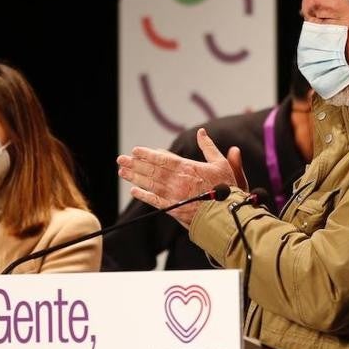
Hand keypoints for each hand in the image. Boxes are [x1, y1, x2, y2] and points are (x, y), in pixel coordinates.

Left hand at [116, 128, 237, 227]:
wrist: (227, 215)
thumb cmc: (226, 189)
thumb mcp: (222, 164)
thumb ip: (209, 147)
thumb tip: (201, 132)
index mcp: (188, 168)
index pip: (162, 158)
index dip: (147, 154)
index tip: (135, 150)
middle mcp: (177, 181)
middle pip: (151, 170)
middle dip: (134, 164)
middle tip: (121, 159)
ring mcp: (173, 195)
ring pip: (149, 183)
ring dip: (134, 177)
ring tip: (122, 171)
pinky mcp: (173, 209)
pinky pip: (154, 201)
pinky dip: (143, 195)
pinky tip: (133, 190)